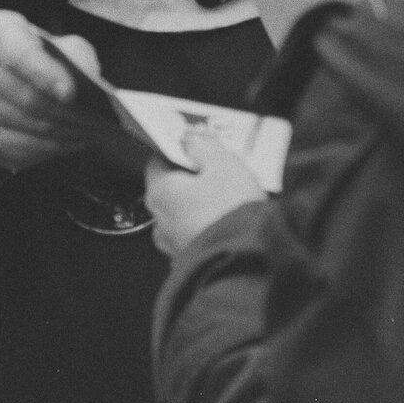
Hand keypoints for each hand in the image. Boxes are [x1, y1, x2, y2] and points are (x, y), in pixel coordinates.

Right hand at [0, 10, 102, 173]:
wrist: (34, 86)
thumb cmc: (51, 60)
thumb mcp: (69, 47)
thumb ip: (76, 58)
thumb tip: (84, 83)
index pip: (11, 48)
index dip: (41, 70)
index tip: (70, 92)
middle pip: (18, 91)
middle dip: (60, 109)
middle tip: (93, 120)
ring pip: (19, 121)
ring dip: (58, 131)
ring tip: (87, 131)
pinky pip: (11, 148)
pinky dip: (43, 148)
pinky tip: (65, 144)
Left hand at [144, 130, 267, 256]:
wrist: (245, 263)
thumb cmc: (230, 212)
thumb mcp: (222, 163)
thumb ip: (203, 146)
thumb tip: (192, 139)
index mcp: (160, 191)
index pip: (158, 160)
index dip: (178, 149)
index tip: (196, 144)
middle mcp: (160, 220)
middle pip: (171, 187)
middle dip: (192, 177)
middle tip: (219, 168)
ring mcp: (175, 244)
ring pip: (184, 213)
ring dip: (201, 203)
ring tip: (230, 195)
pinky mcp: (192, 261)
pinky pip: (197, 234)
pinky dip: (209, 225)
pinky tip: (229, 220)